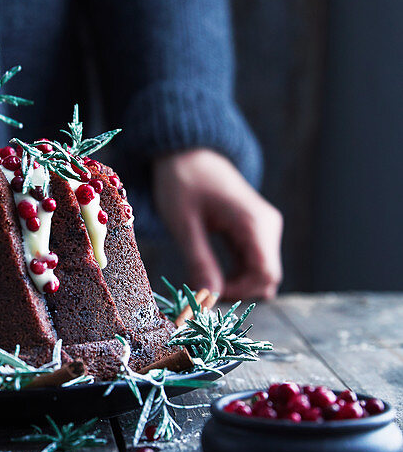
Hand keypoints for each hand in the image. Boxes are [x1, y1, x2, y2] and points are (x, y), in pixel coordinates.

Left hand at [152, 149, 282, 299]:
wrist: (187, 153)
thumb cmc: (182, 182)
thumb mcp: (184, 224)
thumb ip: (199, 261)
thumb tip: (210, 298)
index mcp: (255, 222)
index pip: (266, 274)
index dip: (239, 292)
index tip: (207, 291)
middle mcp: (268, 226)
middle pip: (266, 277)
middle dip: (236, 291)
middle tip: (201, 289)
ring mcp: (264, 228)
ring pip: (260, 273)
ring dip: (235, 285)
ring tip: (201, 279)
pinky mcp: (255, 231)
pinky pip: (252, 264)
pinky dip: (234, 275)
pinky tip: (209, 272)